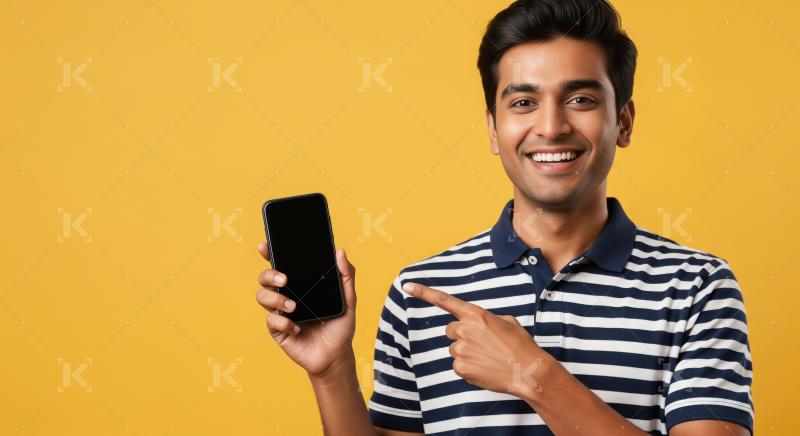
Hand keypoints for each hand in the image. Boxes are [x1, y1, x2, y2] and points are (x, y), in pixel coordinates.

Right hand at [256, 242, 356, 377]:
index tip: (265, 246)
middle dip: (269, 275)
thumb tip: (340, 252)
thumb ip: (346, 276)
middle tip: (285, 280)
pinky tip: (297, 328)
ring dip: (276, 299)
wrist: (337, 355)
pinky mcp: (278, 330)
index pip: (281, 265)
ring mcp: (280, 313)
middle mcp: (287, 296)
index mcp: (300, 285)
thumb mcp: (348, 300)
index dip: (269, 253)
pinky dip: (283, 322)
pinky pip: (271, 321)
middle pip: (265, 278)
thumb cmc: (340, 327)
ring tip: (294, 307)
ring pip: (262, 297)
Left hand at [402, 282, 553, 397]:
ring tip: (487, 357)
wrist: (528, 370)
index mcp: (476, 314)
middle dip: (462, 335)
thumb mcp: (506, 322)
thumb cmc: (520, 345)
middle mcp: (464, 329)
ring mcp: (460, 349)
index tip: (407, 286)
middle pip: (451, 330)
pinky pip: (458, 365)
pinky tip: (485, 368)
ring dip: (466, 352)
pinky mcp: (460, 368)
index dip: (423, 292)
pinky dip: (469, 367)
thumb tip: (478, 327)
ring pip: (455, 349)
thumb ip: (485, 320)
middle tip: (482, 343)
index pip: (444, 301)